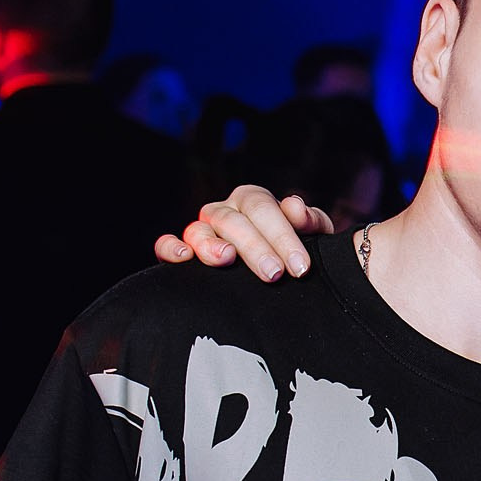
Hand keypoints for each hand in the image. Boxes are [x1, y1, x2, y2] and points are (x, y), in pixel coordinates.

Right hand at [154, 185, 327, 282]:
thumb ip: (311, 222)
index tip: (300, 266)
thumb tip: (295, 207)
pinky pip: (167, 246)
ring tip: (227, 259)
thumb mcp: (312, 238)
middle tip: (274, 274)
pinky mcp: (184, 253)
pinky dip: (171, 248)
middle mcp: (225, 212)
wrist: (281, 279)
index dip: (282, 236)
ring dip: (211, 245)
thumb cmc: (295, 255)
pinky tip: (184, 258)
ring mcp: (202, 232)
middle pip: (233, 221)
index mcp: (254, 202)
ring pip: (198, 230)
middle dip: (255, 247)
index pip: (263, 208)